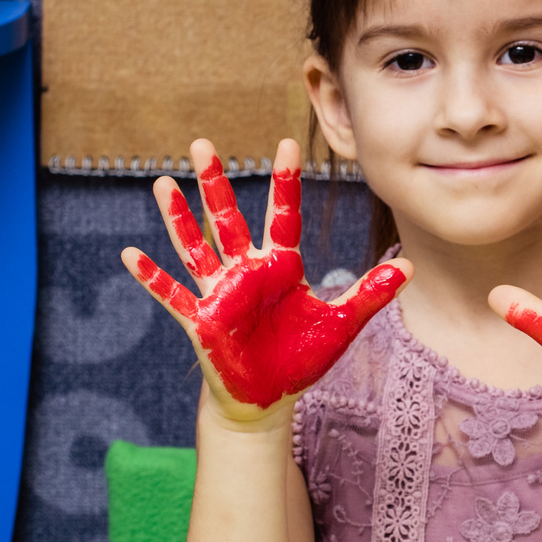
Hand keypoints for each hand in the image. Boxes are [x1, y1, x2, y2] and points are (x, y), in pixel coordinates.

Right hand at [121, 137, 408, 415]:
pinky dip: (152, 277)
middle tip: (203, 143)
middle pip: (229, 219)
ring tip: (162, 183)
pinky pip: (172, 295)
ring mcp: (220, 293)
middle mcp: (246, 271)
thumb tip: (410, 266)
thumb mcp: (340, 323)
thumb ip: (370, 293)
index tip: (287, 144)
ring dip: (178, 218)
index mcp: (281, 266)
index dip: (285, 182)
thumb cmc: (301, 357)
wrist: (269, 398)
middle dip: (216, 183)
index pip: (282, 215)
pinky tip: (130, 254)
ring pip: (196, 247)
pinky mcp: (200, 320)